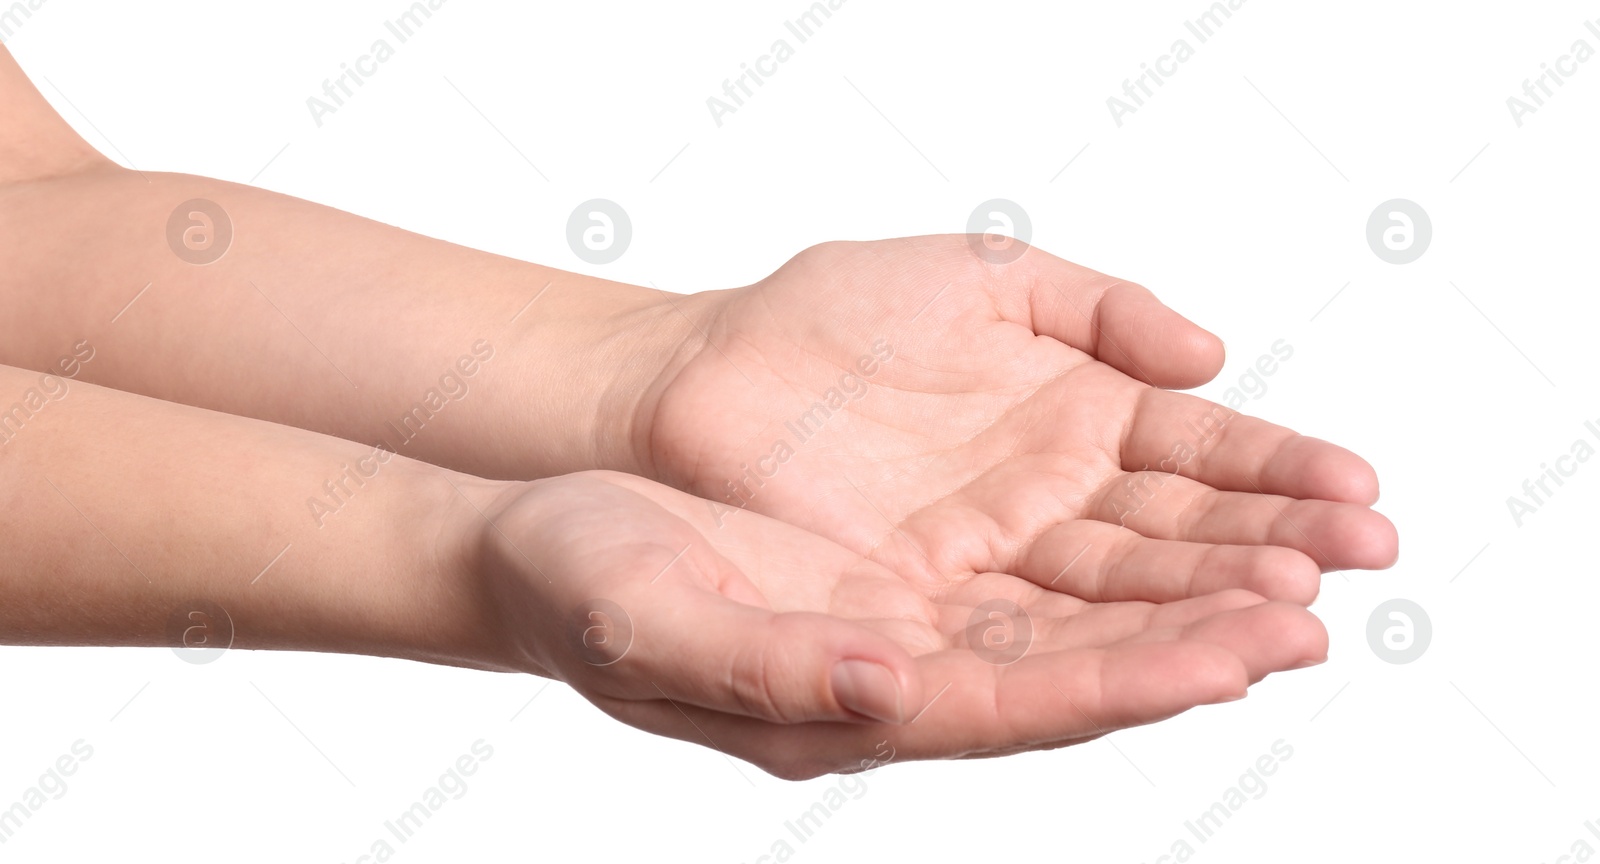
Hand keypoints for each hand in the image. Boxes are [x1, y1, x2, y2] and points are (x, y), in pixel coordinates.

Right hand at [473, 470, 1327, 778]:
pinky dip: (1105, 556)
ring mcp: (900, 625)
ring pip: (1064, 619)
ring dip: (1171, 600)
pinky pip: (1022, 570)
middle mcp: (894, 675)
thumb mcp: (650, 626)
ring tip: (1285, 574)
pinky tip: (1169, 537)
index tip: (1235, 657)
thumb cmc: (578, 591)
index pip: (1015, 705)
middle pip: (1070, 671)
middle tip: (1309, 613)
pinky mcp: (896, 574)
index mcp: (845, 705)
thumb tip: (889, 684)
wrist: (536, 547)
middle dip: (1190, 645)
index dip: (1128, 684)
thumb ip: (769, 668)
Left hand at [649, 236, 1397, 608]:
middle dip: (1268, 553)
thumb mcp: (979, 279)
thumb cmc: (826, 318)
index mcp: (1073, 419)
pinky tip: (1179, 665)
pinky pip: (1026, 641)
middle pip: (1174, 541)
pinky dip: (1102, 656)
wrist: (694, 375)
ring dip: (1205, 617)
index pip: (1197, 456)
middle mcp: (1046, 505)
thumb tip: (1207, 352)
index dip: (1277, 474)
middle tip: (1359, 567)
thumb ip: (1094, 306)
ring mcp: (991, 563)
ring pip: (1115, 603)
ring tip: (1290, 628)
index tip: (1358, 493)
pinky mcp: (926, 611)